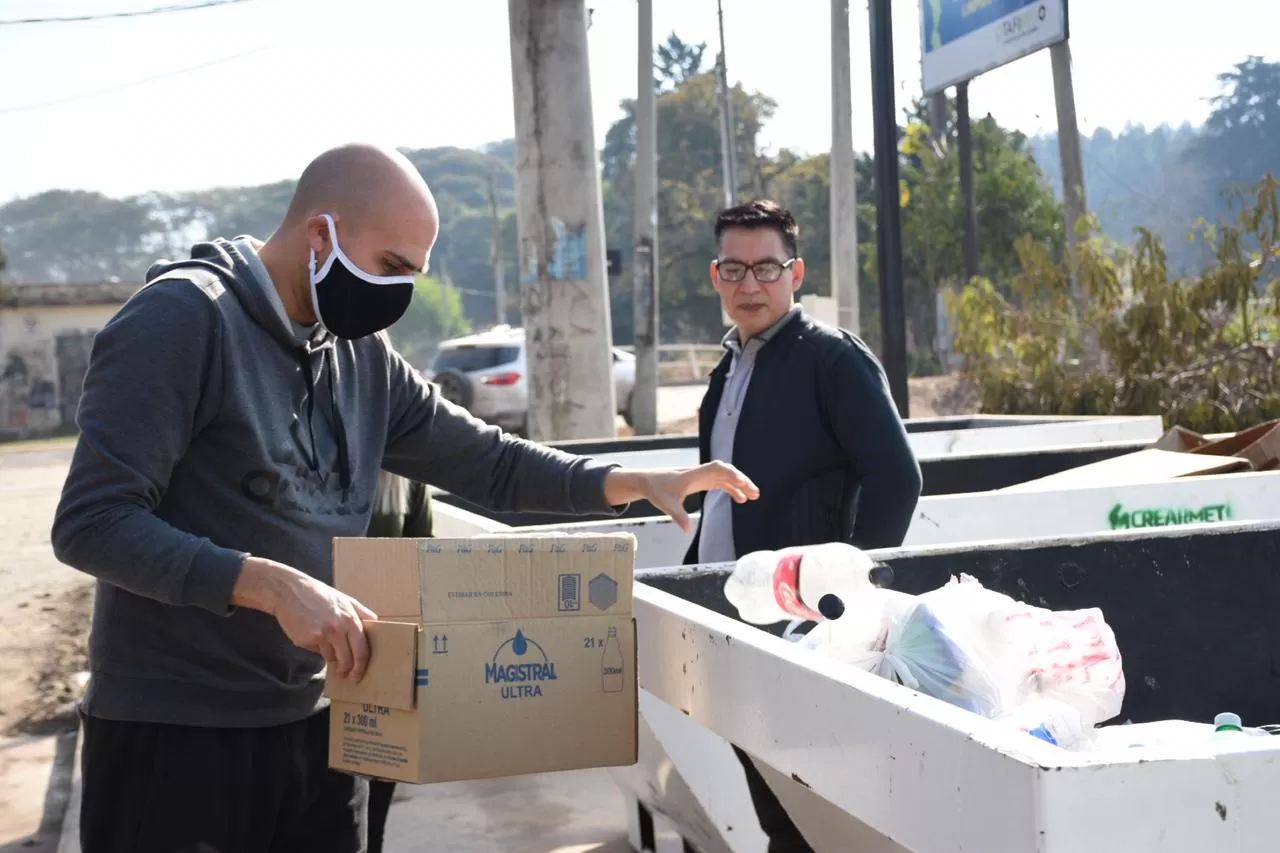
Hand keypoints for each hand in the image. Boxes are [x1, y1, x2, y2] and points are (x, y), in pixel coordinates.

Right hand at [232, 556, 377, 680]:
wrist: (290, 591)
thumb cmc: (319, 595)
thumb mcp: (346, 600)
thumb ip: (362, 614)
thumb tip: (377, 626)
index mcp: (350, 619)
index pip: (362, 650)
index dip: (361, 666)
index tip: (359, 674)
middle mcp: (337, 628)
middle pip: (348, 659)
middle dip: (347, 670)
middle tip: (345, 675)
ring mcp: (321, 635)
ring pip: (330, 657)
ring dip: (330, 655)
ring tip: (323, 641)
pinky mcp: (305, 639)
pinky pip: (316, 651)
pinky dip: (315, 647)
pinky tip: (311, 634)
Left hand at [604, 462, 758, 533]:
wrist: (648, 481)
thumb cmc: (657, 490)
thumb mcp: (666, 504)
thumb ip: (678, 516)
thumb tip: (687, 531)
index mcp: (694, 475)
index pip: (717, 468)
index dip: (731, 473)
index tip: (742, 482)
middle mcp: (701, 473)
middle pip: (726, 471)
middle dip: (741, 480)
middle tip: (754, 493)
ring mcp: (702, 476)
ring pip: (726, 477)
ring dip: (740, 485)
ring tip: (753, 497)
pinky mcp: (701, 481)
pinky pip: (721, 483)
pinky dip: (731, 489)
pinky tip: (740, 499)